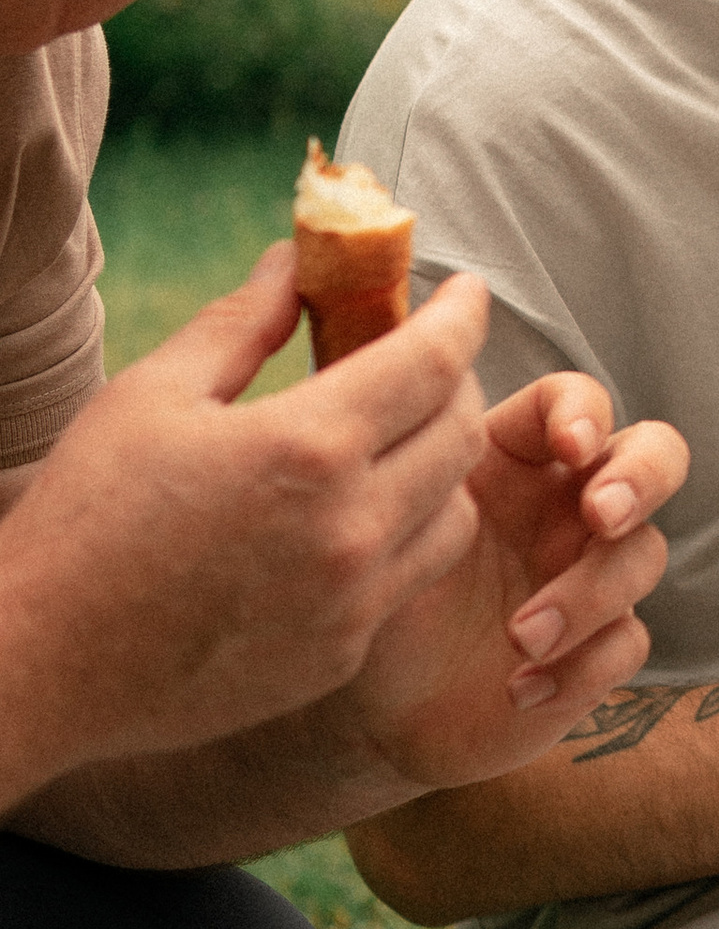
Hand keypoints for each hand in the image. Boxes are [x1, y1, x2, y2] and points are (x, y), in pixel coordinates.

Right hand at [0, 249, 497, 787]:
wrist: (41, 664)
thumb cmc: (85, 518)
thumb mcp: (153, 396)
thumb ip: (241, 324)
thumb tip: (294, 264)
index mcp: (308, 448)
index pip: (433, 361)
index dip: (462, 313)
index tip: (467, 290)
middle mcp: (351, 528)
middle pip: (463, 433)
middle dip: (457, 380)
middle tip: (425, 357)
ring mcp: (353, 603)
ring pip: (458, 512)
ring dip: (444, 463)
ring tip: (398, 436)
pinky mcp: (342, 656)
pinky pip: (411, 578)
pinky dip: (408, 532)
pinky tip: (359, 513)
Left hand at [293, 364, 688, 800]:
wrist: (365, 703)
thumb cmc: (366, 588)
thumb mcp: (369, 512)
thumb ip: (392, 449)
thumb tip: (404, 367)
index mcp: (516, 456)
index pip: (576, 401)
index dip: (586, 411)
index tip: (569, 443)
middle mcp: (564, 505)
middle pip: (654, 455)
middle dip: (641, 477)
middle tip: (599, 515)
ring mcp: (588, 574)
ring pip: (643, 554)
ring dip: (590, 595)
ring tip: (522, 638)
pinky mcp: (597, 645)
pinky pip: (628, 643)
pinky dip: (583, 667)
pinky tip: (522, 688)